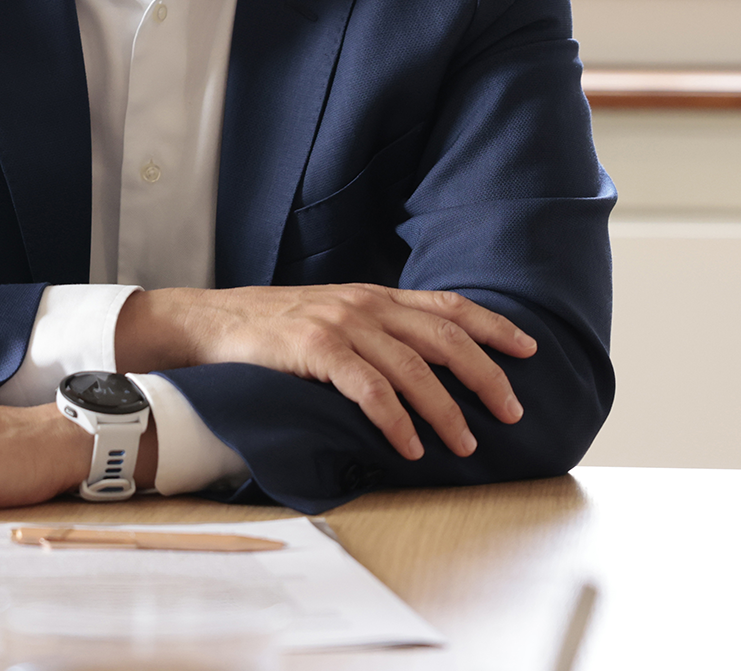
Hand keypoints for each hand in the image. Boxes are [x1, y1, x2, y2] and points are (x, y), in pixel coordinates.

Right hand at [116, 285, 535, 460]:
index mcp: (374, 295)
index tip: (528, 348)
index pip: (448, 305)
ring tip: (467, 444)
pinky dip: (396, 420)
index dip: (492, 326)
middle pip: (445, 337)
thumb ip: (374, 329)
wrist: (212, 323)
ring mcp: (342, 324)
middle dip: (487, 375)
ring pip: (414, 368)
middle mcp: (365, 303)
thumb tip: (421, 362)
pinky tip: (410, 446)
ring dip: (446, 410)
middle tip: (512, 412)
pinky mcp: (316, 350)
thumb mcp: (332, 316)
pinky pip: (369, 389)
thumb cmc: (273, 328)